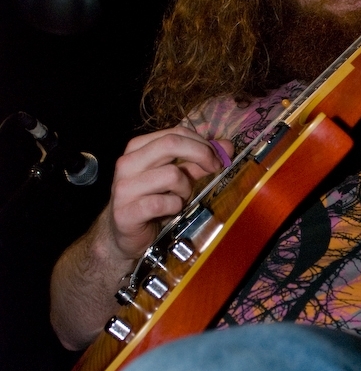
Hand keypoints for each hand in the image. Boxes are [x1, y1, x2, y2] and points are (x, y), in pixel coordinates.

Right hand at [106, 126, 233, 261]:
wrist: (123, 236)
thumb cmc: (151, 203)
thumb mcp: (175, 180)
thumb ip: (197, 163)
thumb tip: (226, 147)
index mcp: (137, 149)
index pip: (174, 133)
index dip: (201, 143)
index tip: (218, 158)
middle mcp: (127, 163)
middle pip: (171, 143)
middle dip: (201, 154)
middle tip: (215, 168)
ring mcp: (124, 187)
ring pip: (171, 174)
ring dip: (185, 189)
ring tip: (180, 199)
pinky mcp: (126, 212)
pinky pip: (162, 203)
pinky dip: (174, 207)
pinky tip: (170, 212)